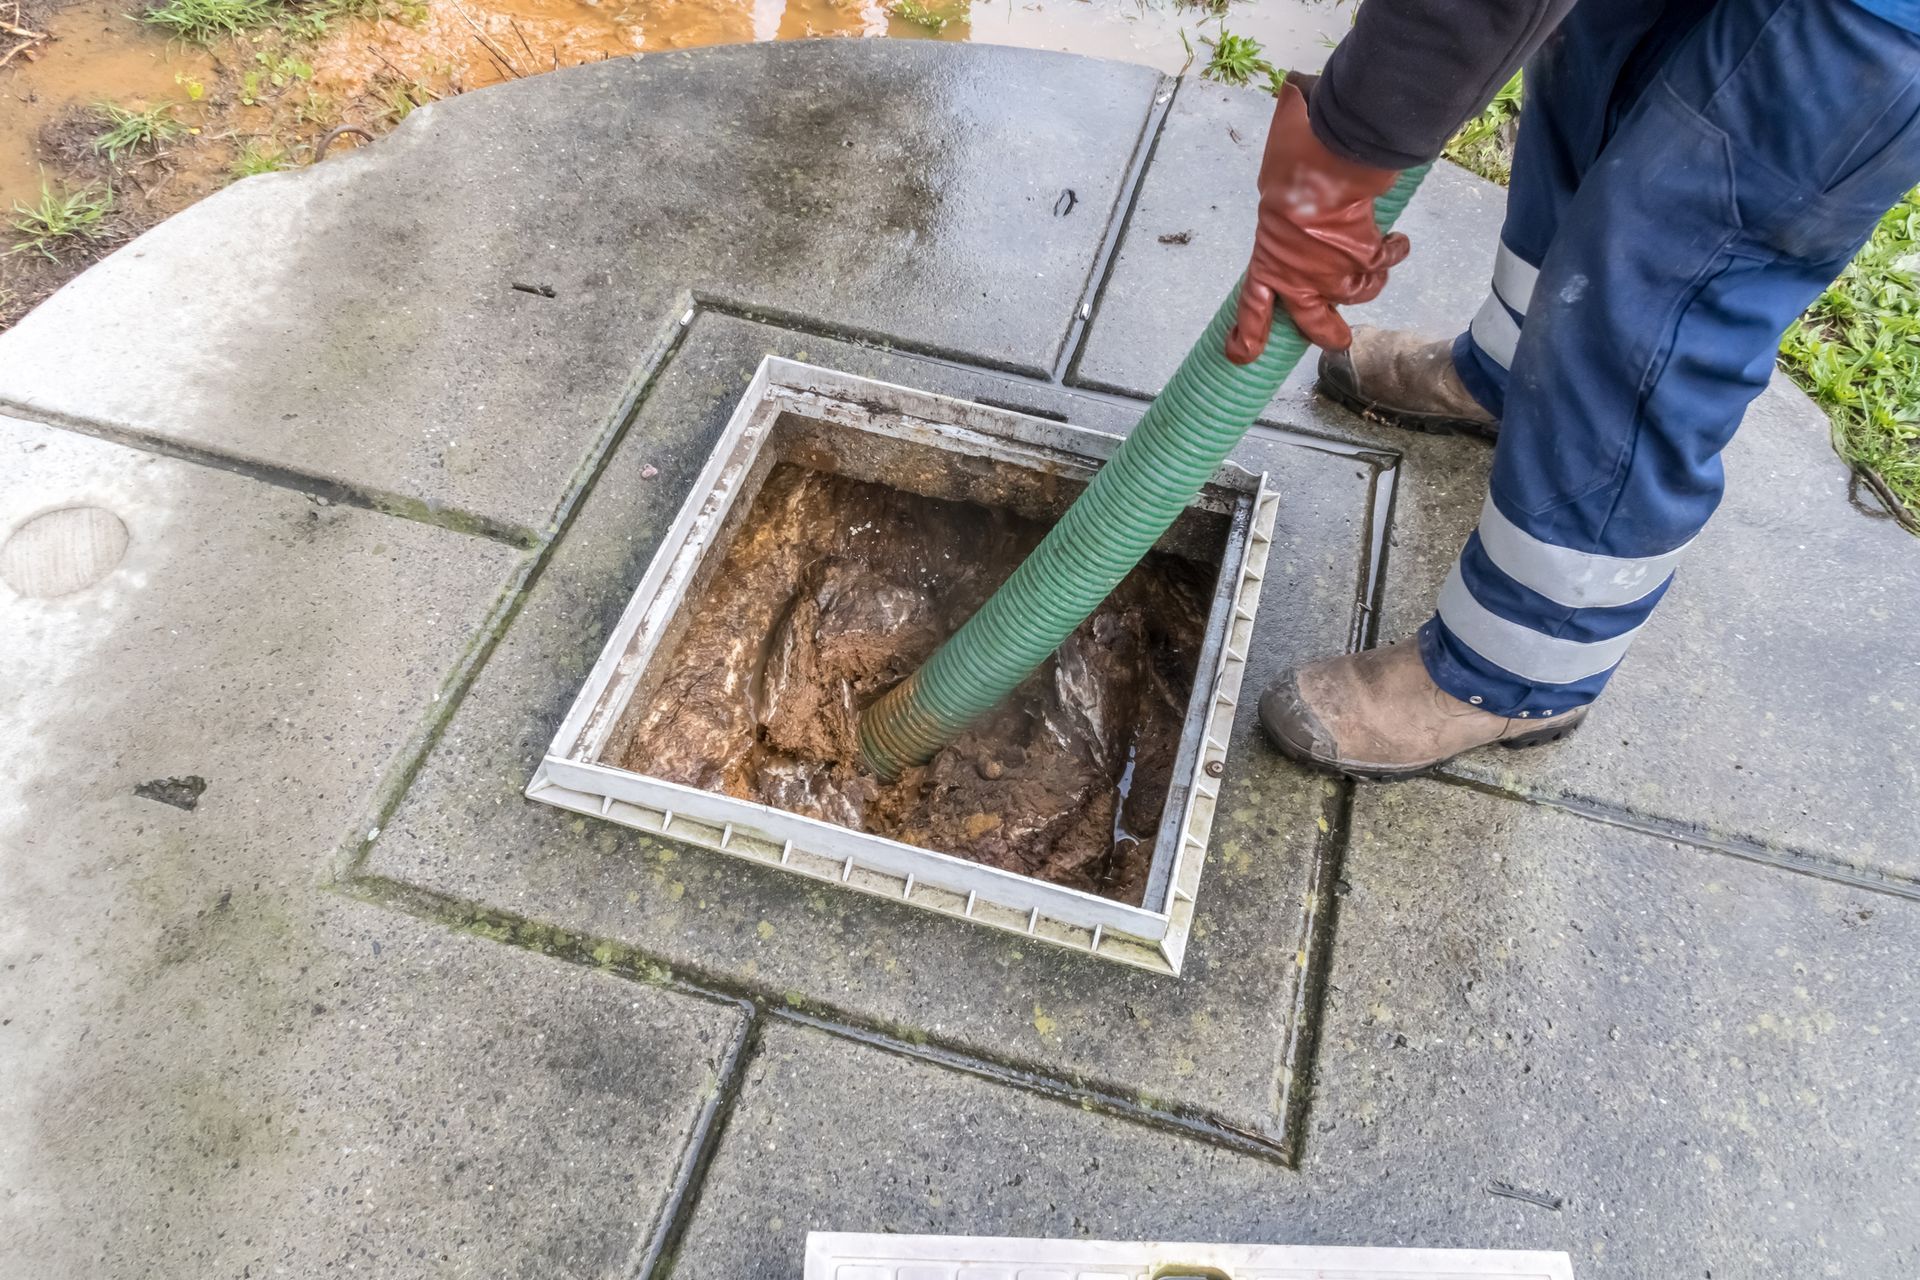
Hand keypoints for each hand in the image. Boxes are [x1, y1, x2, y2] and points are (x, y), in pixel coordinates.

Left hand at [1226, 79, 1409, 362]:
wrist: (1328, 165)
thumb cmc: (1294, 159)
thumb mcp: (1274, 172)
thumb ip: (1282, 175)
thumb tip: (1293, 109)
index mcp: (1268, 260)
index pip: (1252, 307)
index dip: (1247, 336)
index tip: (1240, 357)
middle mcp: (1301, 277)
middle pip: (1314, 323)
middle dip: (1327, 335)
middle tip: (1339, 340)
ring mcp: (1335, 275)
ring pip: (1361, 291)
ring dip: (1371, 275)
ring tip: (1376, 253)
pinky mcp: (1367, 261)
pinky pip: (1387, 262)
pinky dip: (1395, 250)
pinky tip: (1395, 237)